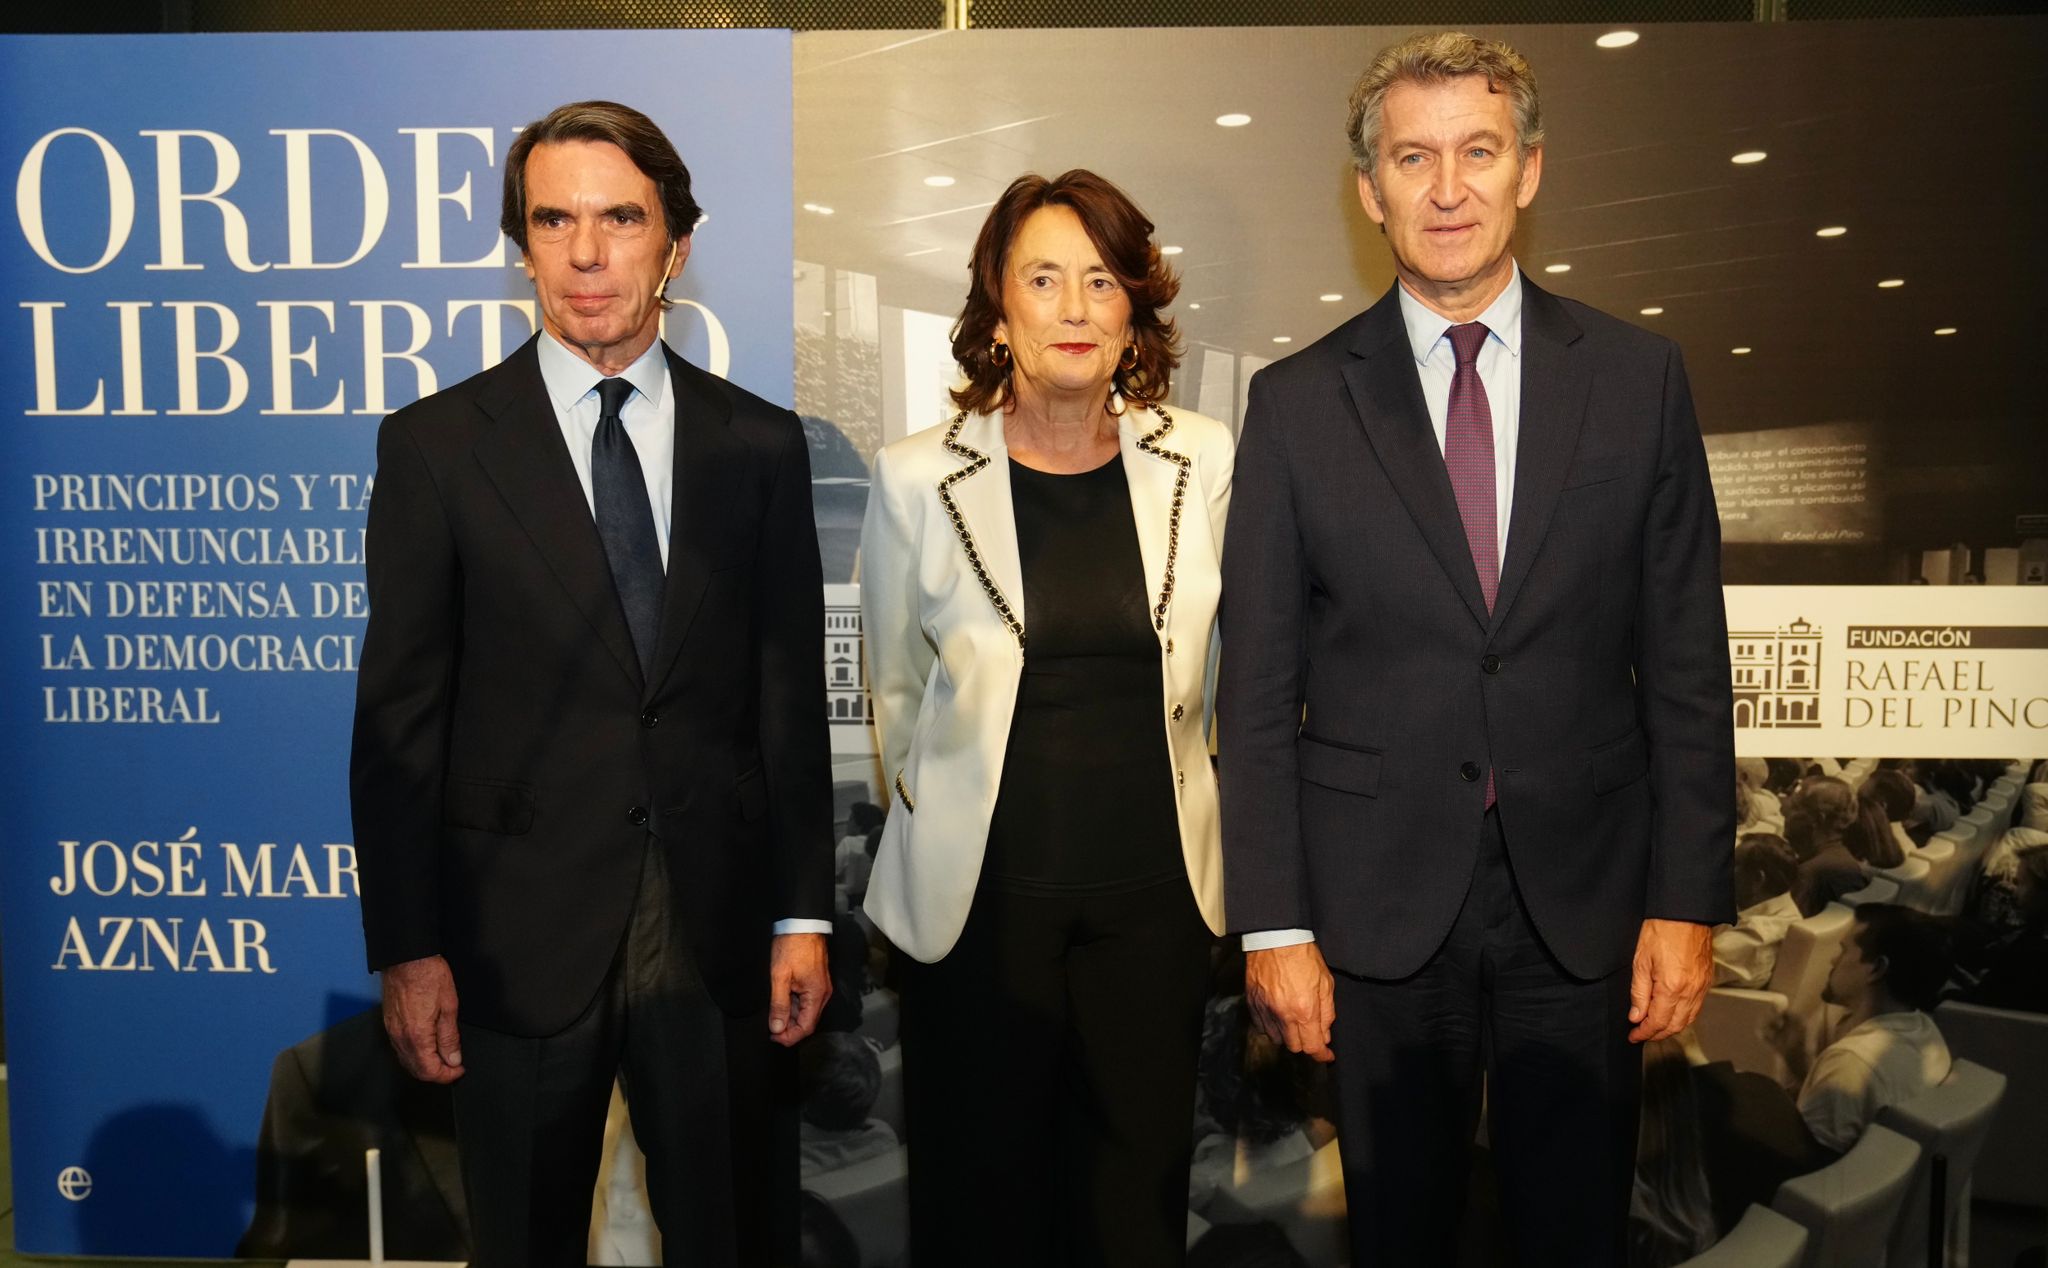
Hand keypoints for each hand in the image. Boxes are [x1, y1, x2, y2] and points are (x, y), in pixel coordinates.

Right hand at [382, 955, 463, 1082]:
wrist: (406, 957)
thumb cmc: (429, 976)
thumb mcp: (449, 1006)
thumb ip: (449, 1037)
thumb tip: (453, 1060)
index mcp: (417, 1035)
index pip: (429, 1071)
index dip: (447, 1076)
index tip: (459, 1070)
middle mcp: (400, 1038)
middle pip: (416, 1070)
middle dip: (436, 1074)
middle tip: (454, 1067)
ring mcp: (392, 1032)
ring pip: (407, 1061)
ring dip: (425, 1066)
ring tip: (444, 1059)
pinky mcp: (388, 1024)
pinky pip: (400, 1049)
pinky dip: (414, 1055)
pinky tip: (427, 1048)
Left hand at [768, 932, 831, 1046]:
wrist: (802, 924)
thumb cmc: (792, 947)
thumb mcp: (780, 977)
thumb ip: (778, 1004)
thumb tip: (777, 1028)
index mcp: (816, 995)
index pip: (806, 1027)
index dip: (790, 1037)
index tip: (773, 1037)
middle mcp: (822, 994)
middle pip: (807, 1021)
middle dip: (788, 1028)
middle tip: (770, 1027)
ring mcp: (820, 987)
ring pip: (805, 1011)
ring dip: (789, 1016)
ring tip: (772, 1013)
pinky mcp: (815, 981)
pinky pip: (805, 1000)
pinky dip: (792, 1005)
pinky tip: (779, 1002)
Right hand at [1245, 942, 1335, 1063]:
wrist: (1276, 937)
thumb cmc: (1303, 956)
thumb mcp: (1325, 983)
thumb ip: (1327, 1012)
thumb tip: (1325, 1034)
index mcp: (1304, 1011)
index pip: (1312, 1046)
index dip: (1321, 1054)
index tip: (1326, 1055)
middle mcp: (1283, 1015)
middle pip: (1294, 1046)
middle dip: (1305, 1042)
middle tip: (1310, 1030)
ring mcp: (1265, 1010)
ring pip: (1277, 1039)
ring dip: (1287, 1034)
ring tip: (1292, 1020)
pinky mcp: (1253, 1003)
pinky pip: (1261, 1026)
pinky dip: (1271, 1025)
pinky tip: (1277, 1014)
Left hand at [1628, 918, 1713, 1042]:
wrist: (1685, 913)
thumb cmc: (1661, 931)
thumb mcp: (1640, 961)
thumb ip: (1638, 992)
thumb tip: (1636, 1016)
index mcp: (1672, 987)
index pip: (1658, 1022)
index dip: (1644, 1032)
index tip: (1633, 1036)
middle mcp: (1691, 991)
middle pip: (1675, 1025)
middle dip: (1657, 1034)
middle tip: (1641, 1034)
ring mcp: (1702, 987)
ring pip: (1688, 1020)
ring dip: (1671, 1027)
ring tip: (1654, 1027)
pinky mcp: (1707, 981)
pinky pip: (1696, 1008)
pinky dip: (1683, 1016)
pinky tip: (1671, 1014)